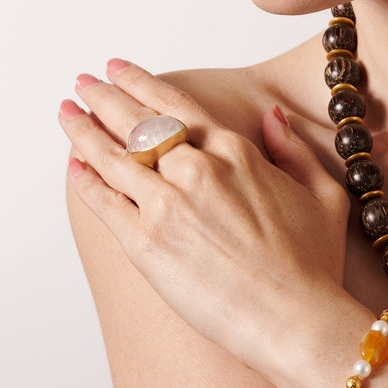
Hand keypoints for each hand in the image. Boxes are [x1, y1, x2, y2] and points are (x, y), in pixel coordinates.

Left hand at [59, 60, 349, 376]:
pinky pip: (105, 204)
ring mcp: (168, 207)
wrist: (295, 319)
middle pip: (137, 123)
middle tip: (82, 82)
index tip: (118, 69)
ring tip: (65, 114)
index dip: (141, 82)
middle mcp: (198, 171)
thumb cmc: (313, 261)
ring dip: (83, 131)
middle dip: (103, 97)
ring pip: (113, 157)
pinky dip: (85, 181)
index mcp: (237, 153)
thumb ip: (294, 148)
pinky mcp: (146, 246)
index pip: (176, 104)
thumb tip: (272, 115)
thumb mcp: (322, 192)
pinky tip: (73, 166)